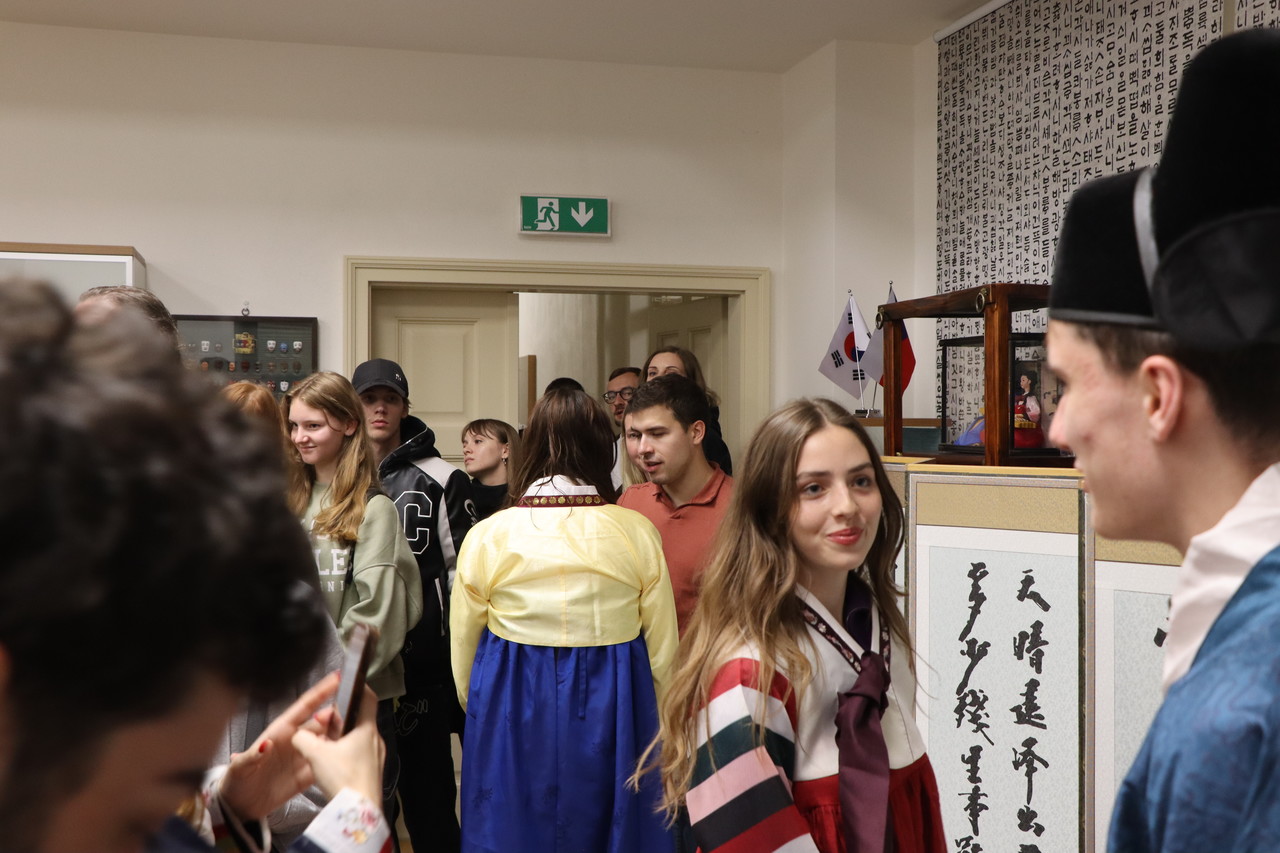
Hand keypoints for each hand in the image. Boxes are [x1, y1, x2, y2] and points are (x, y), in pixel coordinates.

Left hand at [218, 672, 339, 819]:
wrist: (239, 807)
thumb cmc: (236, 782)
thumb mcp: (241, 768)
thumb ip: (253, 755)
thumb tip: (267, 744)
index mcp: (280, 731)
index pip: (304, 706)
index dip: (321, 692)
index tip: (337, 678)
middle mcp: (295, 740)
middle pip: (322, 721)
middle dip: (337, 714)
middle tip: (353, 711)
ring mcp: (303, 756)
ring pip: (328, 740)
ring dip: (341, 735)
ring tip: (356, 732)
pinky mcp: (308, 774)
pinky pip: (327, 763)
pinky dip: (337, 758)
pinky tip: (348, 756)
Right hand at [291, 684, 383, 803]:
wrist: (359, 812)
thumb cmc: (343, 778)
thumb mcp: (316, 754)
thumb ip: (303, 739)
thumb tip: (297, 734)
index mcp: (367, 729)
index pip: (368, 697)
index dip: (357, 688)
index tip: (346, 684)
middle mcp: (375, 740)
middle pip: (359, 719)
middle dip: (341, 718)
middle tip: (323, 721)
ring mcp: (376, 757)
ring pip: (358, 738)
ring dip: (342, 736)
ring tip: (323, 742)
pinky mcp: (372, 772)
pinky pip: (359, 754)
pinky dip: (345, 751)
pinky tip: (331, 762)